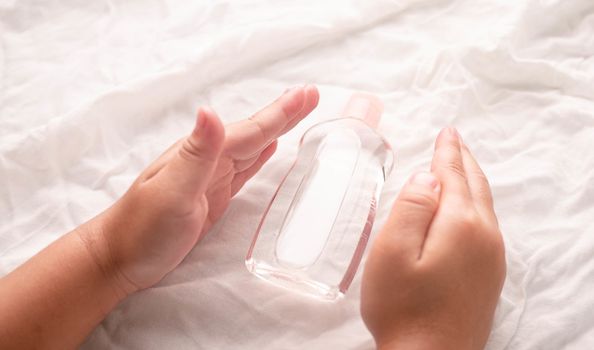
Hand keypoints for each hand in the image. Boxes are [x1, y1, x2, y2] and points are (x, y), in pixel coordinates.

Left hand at [83, 85, 318, 293]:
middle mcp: (208, 160)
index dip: (281, 113)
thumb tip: (211, 111)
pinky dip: (260, 156)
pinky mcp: (213, 197)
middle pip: (255, 133)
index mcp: (202, 155)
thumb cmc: (143, 229)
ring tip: (296, 114)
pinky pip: (244, 170)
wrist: (118, 259)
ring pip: (252, 148)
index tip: (308, 93)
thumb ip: (196, 155)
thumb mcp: (171, 192)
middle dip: (284, 114)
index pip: (250, 130)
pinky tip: (268, 149)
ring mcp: (210, 178)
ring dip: (276, 130)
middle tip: (311, 95)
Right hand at [361, 128, 505, 349]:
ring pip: (485, 205)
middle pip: (475, 186)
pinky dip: (476, 204)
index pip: (453, 176)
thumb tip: (427, 177)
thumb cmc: (402, 307)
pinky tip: (466, 208)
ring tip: (460, 165)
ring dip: (471, 181)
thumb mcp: (391, 252)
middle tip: (453, 139)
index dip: (447, 152)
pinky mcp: (490, 276)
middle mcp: (485, 236)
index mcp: (461, 224)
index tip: (447, 131)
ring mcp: (492, 258)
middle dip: (463, 160)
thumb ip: (410, 207)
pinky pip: (487, 225)